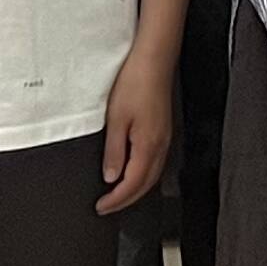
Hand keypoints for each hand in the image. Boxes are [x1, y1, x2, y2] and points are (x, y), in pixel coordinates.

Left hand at [96, 43, 174, 211]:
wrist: (154, 58)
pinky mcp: (164, 128)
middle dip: (127, 200)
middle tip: (108, 206)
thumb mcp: (116, 119)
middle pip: (146, 184)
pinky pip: (155, 161)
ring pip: (152, 174)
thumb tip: (111, 176)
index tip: (101, 207)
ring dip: (136, 188)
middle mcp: (161, 145)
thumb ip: (114, 151)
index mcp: (148, 146)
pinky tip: (134, 170)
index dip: (116, 200)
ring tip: (118, 194)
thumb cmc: (135, 82)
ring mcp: (165, 137)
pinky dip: (143, 174)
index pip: (132, 184)